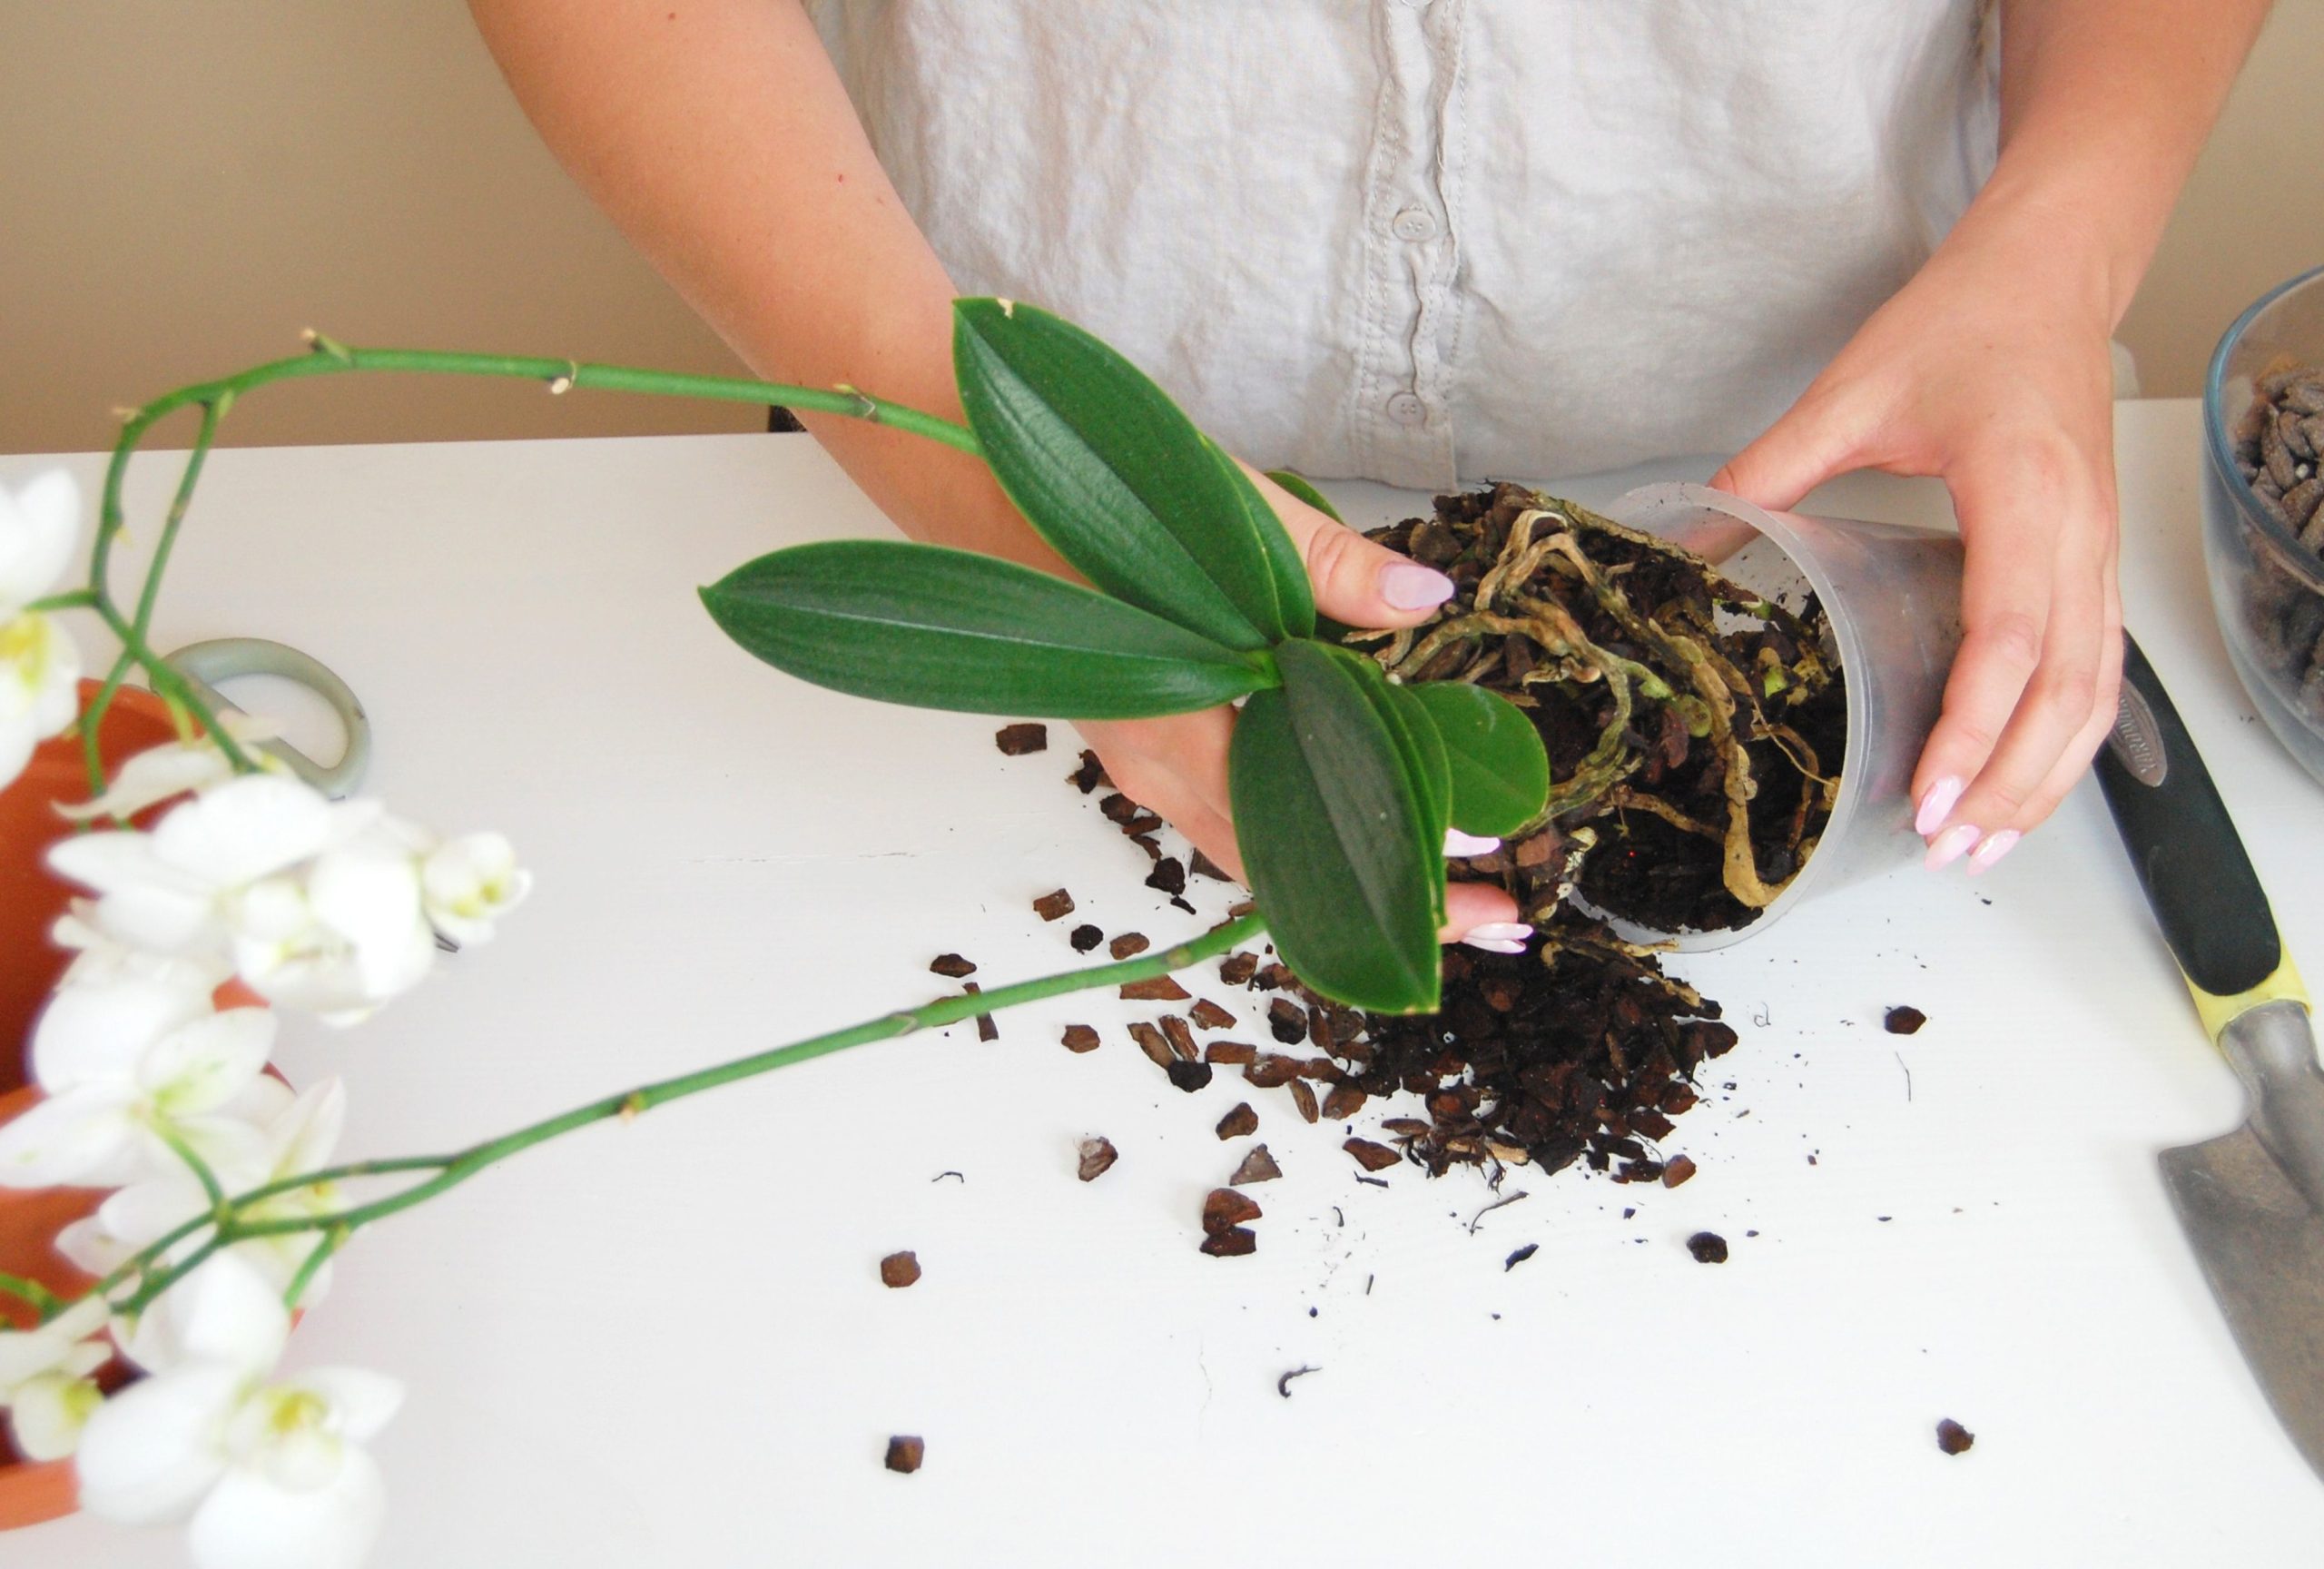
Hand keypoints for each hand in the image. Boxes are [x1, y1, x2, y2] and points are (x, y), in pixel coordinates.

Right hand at [1077, 472, 1529, 949]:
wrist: (977, 491)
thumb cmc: (1094, 496)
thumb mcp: (1228, 510)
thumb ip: (1326, 564)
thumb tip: (1423, 602)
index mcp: (1171, 719)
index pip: (1302, 814)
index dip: (1392, 837)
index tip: (1482, 849)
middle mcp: (1151, 763)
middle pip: (1283, 865)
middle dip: (1387, 895)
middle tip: (1490, 913)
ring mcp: (1140, 762)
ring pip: (1253, 847)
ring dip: (1342, 872)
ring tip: (1441, 883)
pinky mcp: (1141, 744)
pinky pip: (1226, 814)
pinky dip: (1296, 829)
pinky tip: (1353, 822)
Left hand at [1713, 196, 2124, 874]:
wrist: (2050, 270)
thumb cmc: (1965, 320)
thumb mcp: (1850, 391)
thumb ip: (1766, 471)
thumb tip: (1682, 543)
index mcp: (2023, 494)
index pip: (2009, 638)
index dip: (1973, 727)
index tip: (1931, 794)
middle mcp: (2078, 533)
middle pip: (2067, 689)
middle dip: (2011, 781)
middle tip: (1947, 848)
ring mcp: (2097, 549)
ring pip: (2095, 690)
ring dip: (2047, 775)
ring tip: (1984, 843)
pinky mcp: (2094, 556)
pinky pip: (2098, 666)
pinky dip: (2067, 735)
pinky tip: (2023, 781)